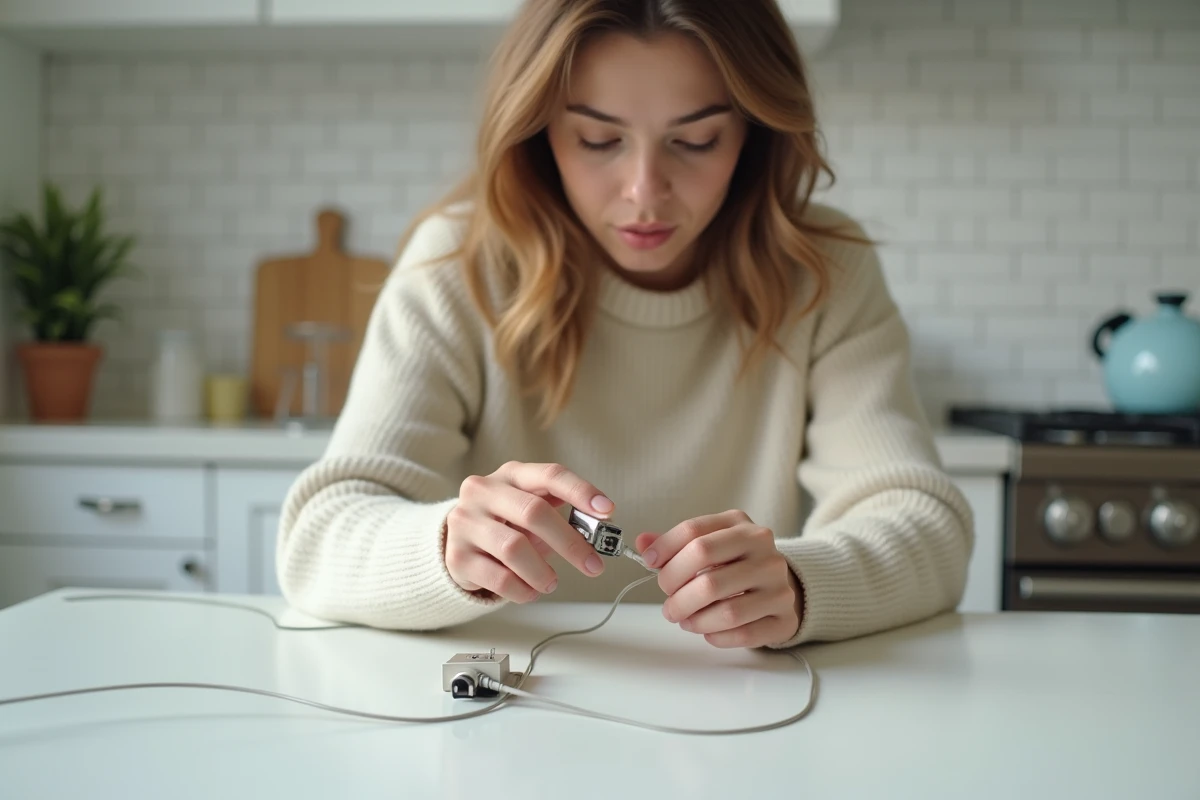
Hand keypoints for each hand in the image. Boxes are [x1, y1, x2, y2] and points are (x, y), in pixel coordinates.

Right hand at [445, 461, 613, 602]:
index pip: (550, 475)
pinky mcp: (456, 556)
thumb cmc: (506, 523)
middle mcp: (484, 491)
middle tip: (594, 566)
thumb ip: (561, 514)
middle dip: (570, 543)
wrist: (456, 542)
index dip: (581, 491)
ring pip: (514, 548)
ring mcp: (465, 522)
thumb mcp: (531, 510)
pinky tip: (530, 592)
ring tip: (552, 583)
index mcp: (511, 474)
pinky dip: (522, 589)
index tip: (608, 511)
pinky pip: (498, 577)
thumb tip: (598, 529)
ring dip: (543, 572)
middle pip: (534, 512)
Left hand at [636, 510, 803, 648]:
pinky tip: (707, 631)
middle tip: (668, 602)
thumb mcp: (710, 544)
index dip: (664, 549)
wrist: (781, 586)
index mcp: (740, 526)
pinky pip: (743, 633)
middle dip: (675, 590)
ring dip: (694, 618)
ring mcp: (779, 585)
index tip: (649, 563)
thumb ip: (676, 545)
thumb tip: (643, 543)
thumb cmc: (736, 565)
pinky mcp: (784, 618)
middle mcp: (764, 551)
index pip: (694, 532)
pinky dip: (716, 636)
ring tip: (683, 619)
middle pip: (707, 570)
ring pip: (727, 609)